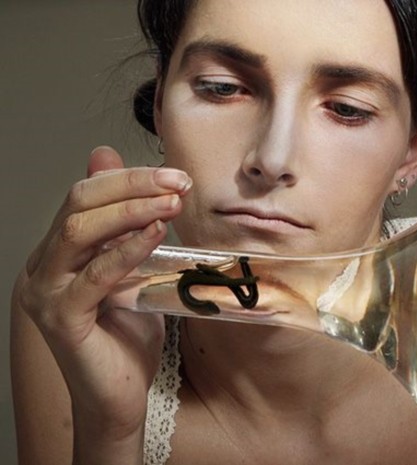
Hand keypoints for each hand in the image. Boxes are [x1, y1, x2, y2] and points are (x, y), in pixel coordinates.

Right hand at [14, 146, 190, 460]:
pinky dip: (128, 249)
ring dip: (132, 210)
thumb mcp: (133, 274)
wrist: (117, 397)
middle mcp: (43, 267)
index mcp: (57, 252)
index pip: (85, 196)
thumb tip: (129, 186)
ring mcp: (46, 292)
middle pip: (79, 204)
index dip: (129, 179)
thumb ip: (128, 233)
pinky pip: (95, 275)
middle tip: (178, 182)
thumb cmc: (127, 337)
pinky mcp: (61, 319)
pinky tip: (157, 233)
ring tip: (173, 202)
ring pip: (80, 231)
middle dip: (132, 185)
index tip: (174, 177)